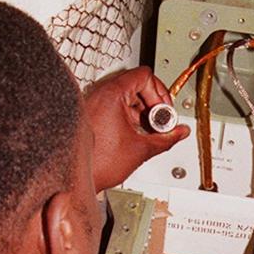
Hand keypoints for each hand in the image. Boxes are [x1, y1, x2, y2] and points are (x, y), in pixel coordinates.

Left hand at [84, 66, 188, 191]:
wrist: (74, 178)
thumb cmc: (96, 163)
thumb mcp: (141, 149)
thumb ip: (166, 138)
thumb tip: (180, 132)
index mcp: (112, 95)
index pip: (145, 76)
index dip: (160, 93)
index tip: (164, 111)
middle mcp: (99, 94)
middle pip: (136, 85)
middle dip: (153, 105)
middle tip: (160, 123)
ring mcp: (93, 103)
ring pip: (126, 97)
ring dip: (141, 112)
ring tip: (147, 132)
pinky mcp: (91, 114)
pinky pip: (114, 107)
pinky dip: (128, 117)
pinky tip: (134, 136)